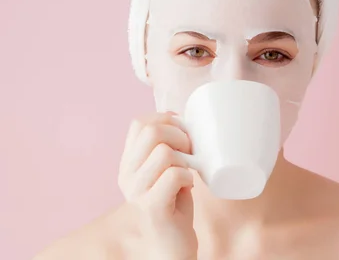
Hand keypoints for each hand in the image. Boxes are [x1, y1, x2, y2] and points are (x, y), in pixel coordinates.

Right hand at [117, 112, 196, 259]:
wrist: (172, 245)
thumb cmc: (175, 204)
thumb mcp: (165, 169)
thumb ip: (164, 146)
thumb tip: (177, 116)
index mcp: (128, 162)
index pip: (139, 123)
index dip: (166, 119)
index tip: (182, 132)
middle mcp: (126, 174)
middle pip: (151, 131)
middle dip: (180, 136)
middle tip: (189, 153)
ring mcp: (136, 191)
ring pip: (164, 151)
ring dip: (185, 159)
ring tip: (187, 173)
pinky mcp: (151, 206)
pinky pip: (174, 174)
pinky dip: (188, 177)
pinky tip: (187, 187)